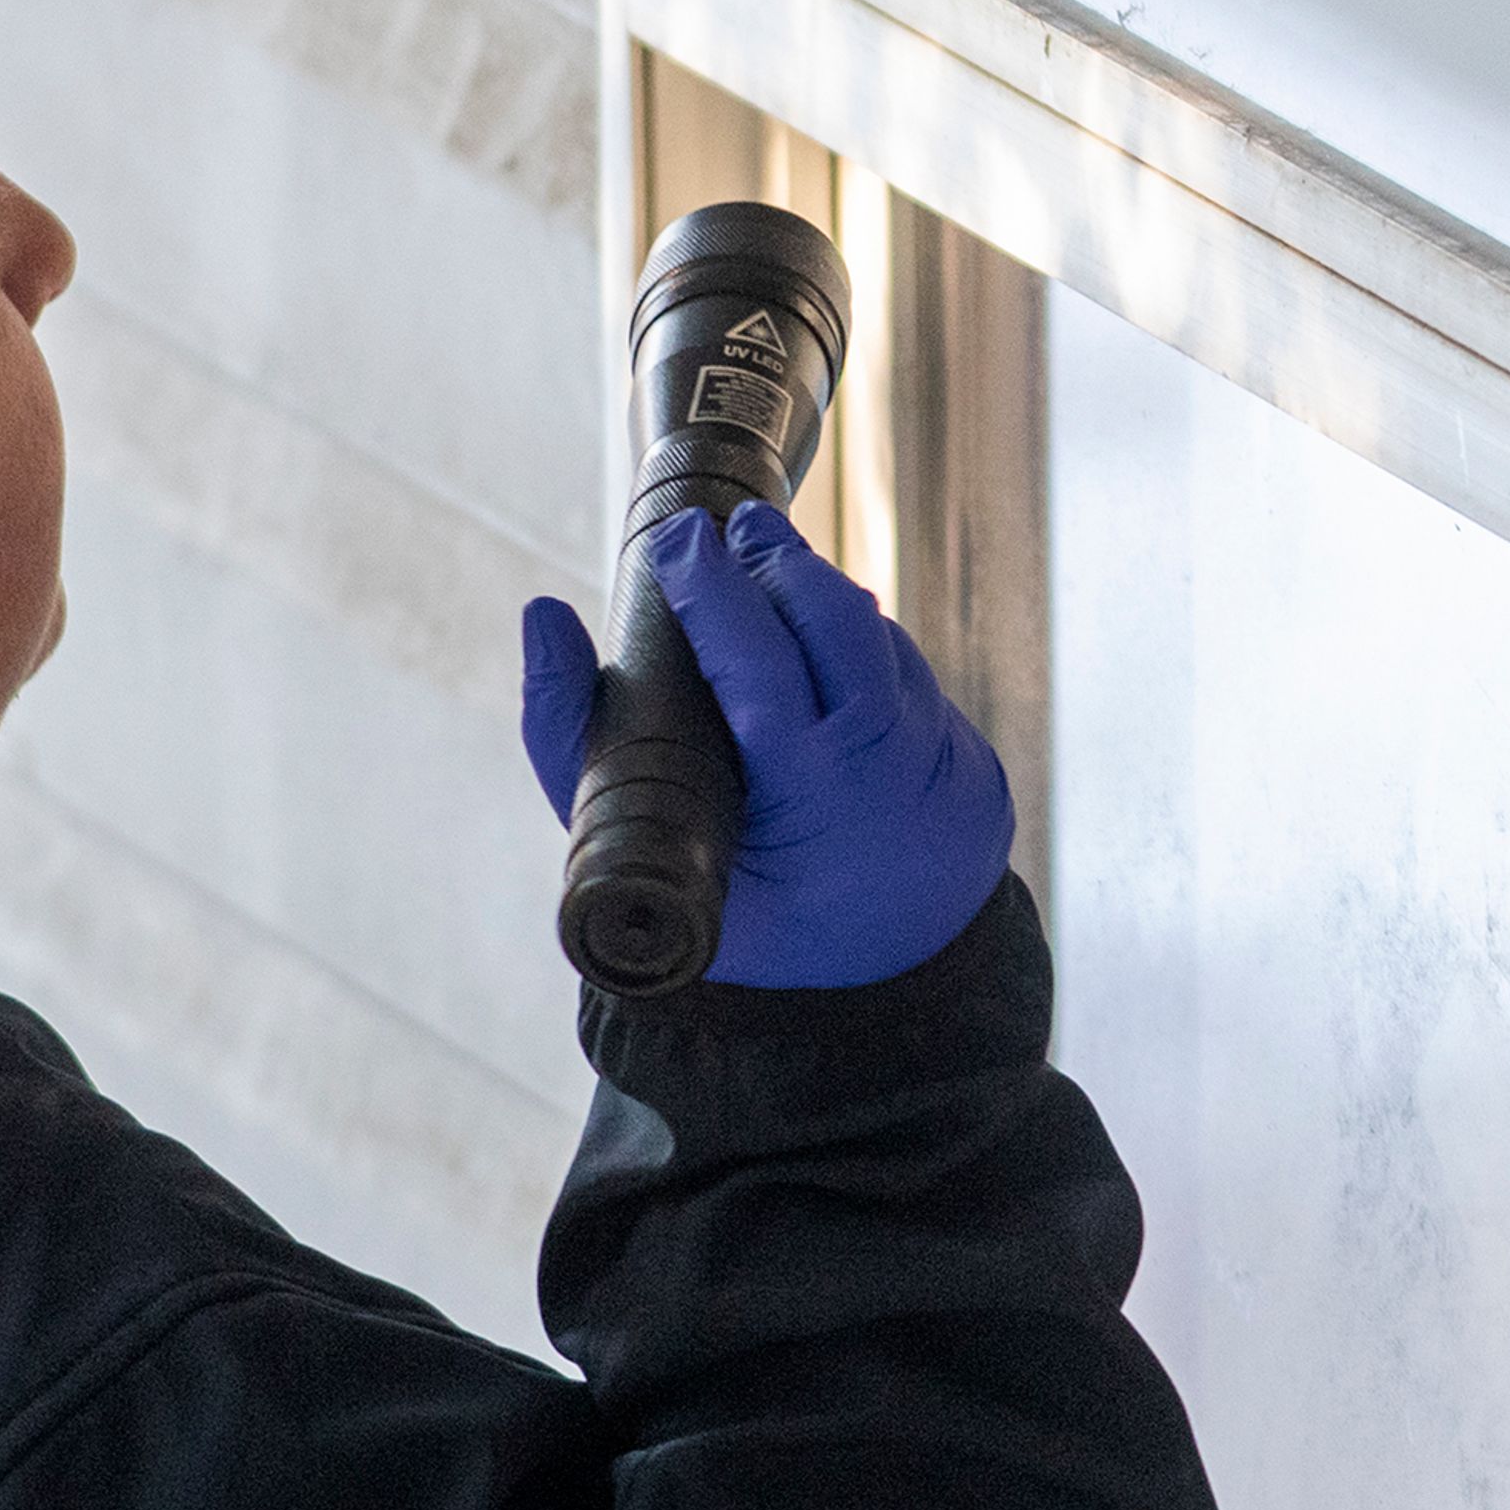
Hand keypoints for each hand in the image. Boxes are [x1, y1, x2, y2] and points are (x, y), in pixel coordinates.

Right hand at [520, 502, 1014, 988]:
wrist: (871, 978)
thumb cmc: (737, 908)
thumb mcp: (635, 850)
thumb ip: (568, 739)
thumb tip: (542, 619)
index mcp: (812, 799)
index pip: (761, 663)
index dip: (714, 589)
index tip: (676, 539)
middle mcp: (888, 770)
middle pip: (837, 623)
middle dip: (777, 562)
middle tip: (725, 531)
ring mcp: (939, 757)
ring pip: (875, 639)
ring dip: (816, 594)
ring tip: (760, 562)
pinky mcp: (967, 752)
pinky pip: (904, 671)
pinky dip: (853, 641)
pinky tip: (811, 632)